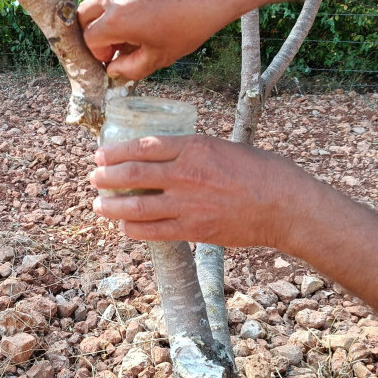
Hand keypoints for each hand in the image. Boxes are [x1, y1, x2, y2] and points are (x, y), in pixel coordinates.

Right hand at [77, 0, 234, 79]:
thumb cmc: (186, 27)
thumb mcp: (158, 57)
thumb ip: (129, 69)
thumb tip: (112, 70)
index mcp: (117, 21)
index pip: (89, 39)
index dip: (98, 52)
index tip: (112, 55)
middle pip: (83, 15)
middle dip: (92, 31)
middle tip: (110, 39)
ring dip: (95, 5)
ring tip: (112, 15)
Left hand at [90, 135, 323, 248]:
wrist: (284, 205)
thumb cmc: (261, 172)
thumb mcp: (223, 147)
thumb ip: (194, 151)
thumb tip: (169, 155)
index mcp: (193, 147)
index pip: (143, 146)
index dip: (116, 151)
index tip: (101, 154)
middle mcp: (185, 174)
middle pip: (132, 174)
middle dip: (106, 177)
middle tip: (94, 178)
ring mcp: (187, 204)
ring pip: (136, 205)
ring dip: (111, 206)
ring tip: (99, 205)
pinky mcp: (193, 229)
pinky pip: (153, 231)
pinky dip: (133, 229)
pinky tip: (124, 227)